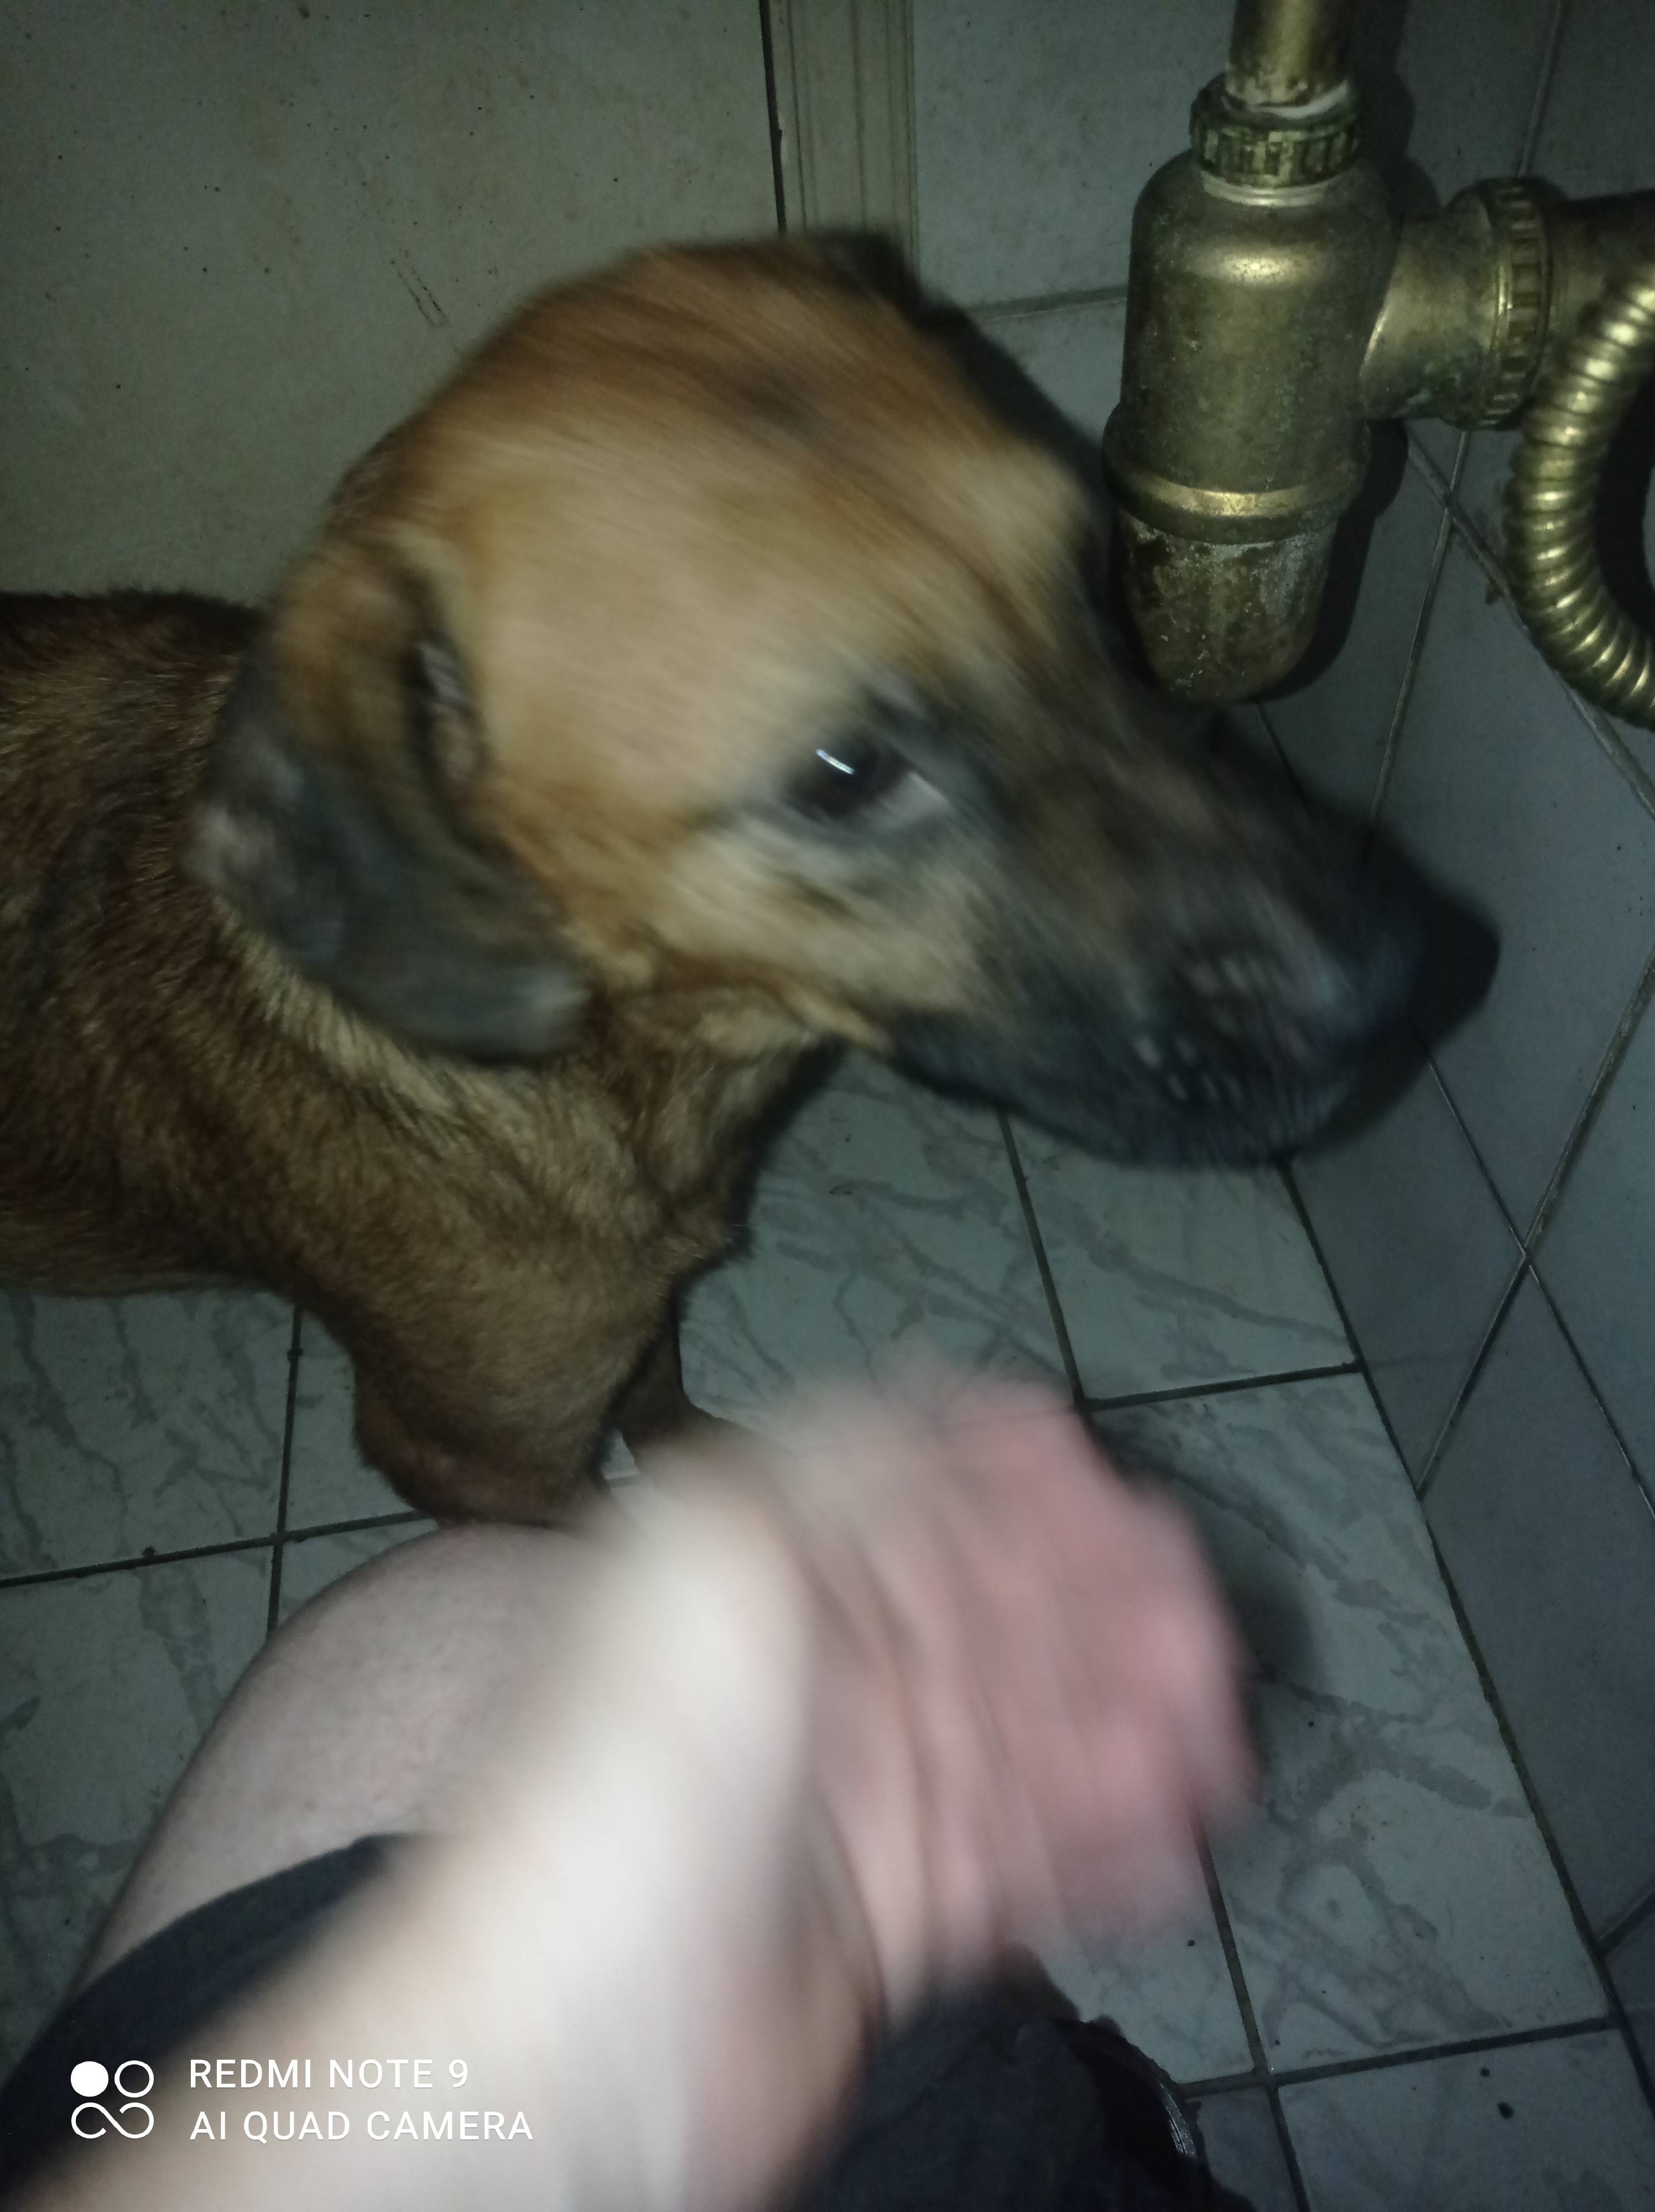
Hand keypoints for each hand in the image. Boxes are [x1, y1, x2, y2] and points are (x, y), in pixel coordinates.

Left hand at [418, 1377, 1253, 2211]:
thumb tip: (961, 1396)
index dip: (1037, 1506)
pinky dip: (1096, 1849)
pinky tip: (1167, 1842)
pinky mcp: (887, 1910)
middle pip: (992, 1628)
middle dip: (1107, 1625)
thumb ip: (850, 1456)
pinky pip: (1015, 1861)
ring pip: (1021, 1743)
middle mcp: (813, 1671)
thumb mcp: (726, 1544)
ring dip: (1123, 1736)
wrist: (585, 2029)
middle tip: (1205, 1639)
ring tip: (1212, 1745)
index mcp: (766, 1567)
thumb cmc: (645, 1766)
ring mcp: (854, 1795)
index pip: (928, 1509)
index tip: (1133, 1514)